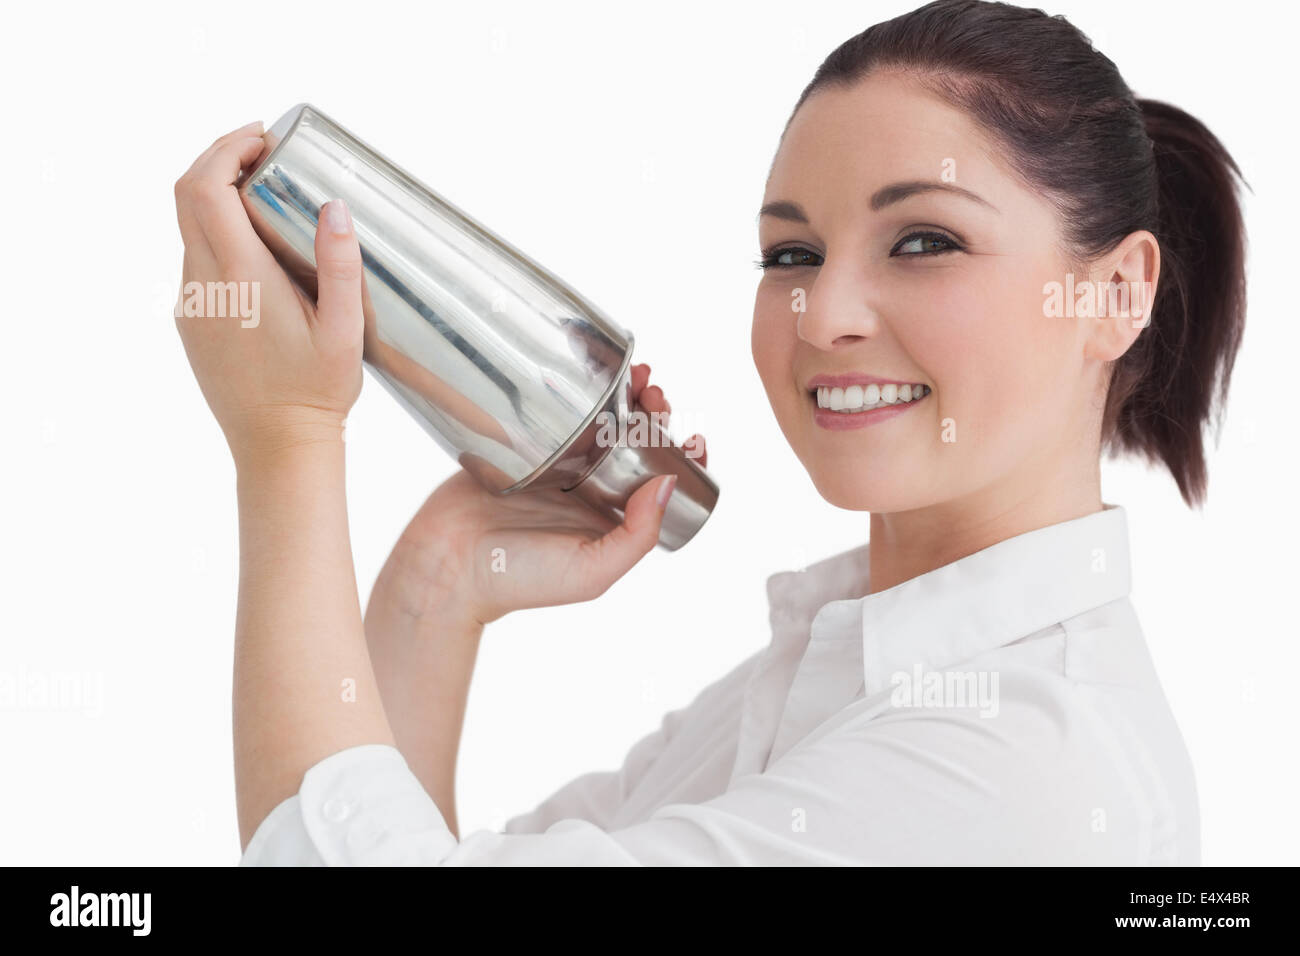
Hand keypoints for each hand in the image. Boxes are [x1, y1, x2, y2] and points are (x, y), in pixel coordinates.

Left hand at [172, 119, 364, 467]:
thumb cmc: (316, 393)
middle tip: (263, 153)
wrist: (277, 447)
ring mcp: (191, 305)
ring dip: (218, 200)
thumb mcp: (344, 330)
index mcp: (241, 279)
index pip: (206, 188)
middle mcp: (204, 285)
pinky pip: (195, 262)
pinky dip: (218, 238)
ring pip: (188, 229)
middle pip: (186, 196)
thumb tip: (334, 207)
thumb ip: (341, 266)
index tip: (262, 139)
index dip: (227, 149)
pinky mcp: (191, 322)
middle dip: (218, 161)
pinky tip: (259, 255)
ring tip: (268, 199)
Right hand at [369, 362, 708, 627]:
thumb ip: (637, 536)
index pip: (661, 483)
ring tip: (638, 377)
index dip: (682, 456)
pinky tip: (594, 373)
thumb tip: (672, 484)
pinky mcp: (523, 446)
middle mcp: (589, 491)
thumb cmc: (518, 579)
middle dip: (656, 416)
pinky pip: (560, 413)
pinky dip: (582, 391)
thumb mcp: (592, 571)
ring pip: (603, 421)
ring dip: (626, 397)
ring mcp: (556, 465)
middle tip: (656, 396)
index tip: (692, 435)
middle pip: (636, 442)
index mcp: (612, 520)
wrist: (445, 565)